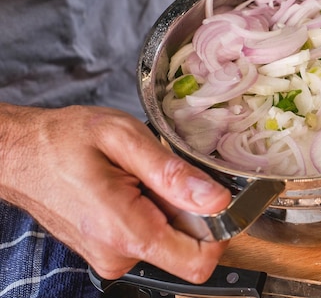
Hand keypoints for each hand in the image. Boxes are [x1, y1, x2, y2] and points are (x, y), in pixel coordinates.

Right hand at [0, 103, 231, 283]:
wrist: (20, 153)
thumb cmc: (63, 140)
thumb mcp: (123, 139)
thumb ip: (172, 173)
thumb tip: (216, 199)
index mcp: (126, 232)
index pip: (198, 263)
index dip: (218, 232)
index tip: (212, 198)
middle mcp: (118, 256)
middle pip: (188, 252)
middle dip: (192, 216)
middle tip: (169, 178)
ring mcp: (111, 258)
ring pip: (170, 244)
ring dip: (171, 212)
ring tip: (145, 179)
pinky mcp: (109, 252)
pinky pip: (151, 240)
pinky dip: (155, 215)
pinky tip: (136, 188)